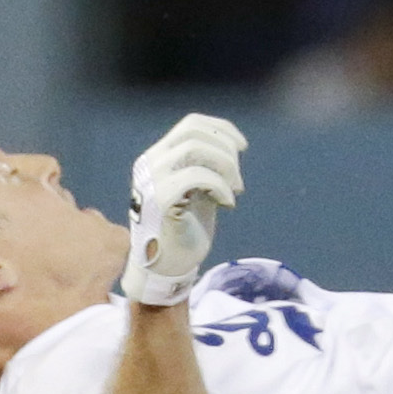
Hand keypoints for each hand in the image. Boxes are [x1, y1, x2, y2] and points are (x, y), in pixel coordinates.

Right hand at [120, 113, 246, 306]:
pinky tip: (228, 203)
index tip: (243, 147)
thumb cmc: (185, 228)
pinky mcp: (158, 200)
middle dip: (226, 150)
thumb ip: (205, 164)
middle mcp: (149, 163)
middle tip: (239, 178)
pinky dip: (220, 186)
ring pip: (195, 149)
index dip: (221, 129)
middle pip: (195, 133)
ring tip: (236, 190)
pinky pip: (196, 176)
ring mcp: (151, 181)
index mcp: (157, 157)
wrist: (167, 268)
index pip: (191, 125)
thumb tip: (231, 144)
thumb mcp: (197, 188)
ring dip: (226, 166)